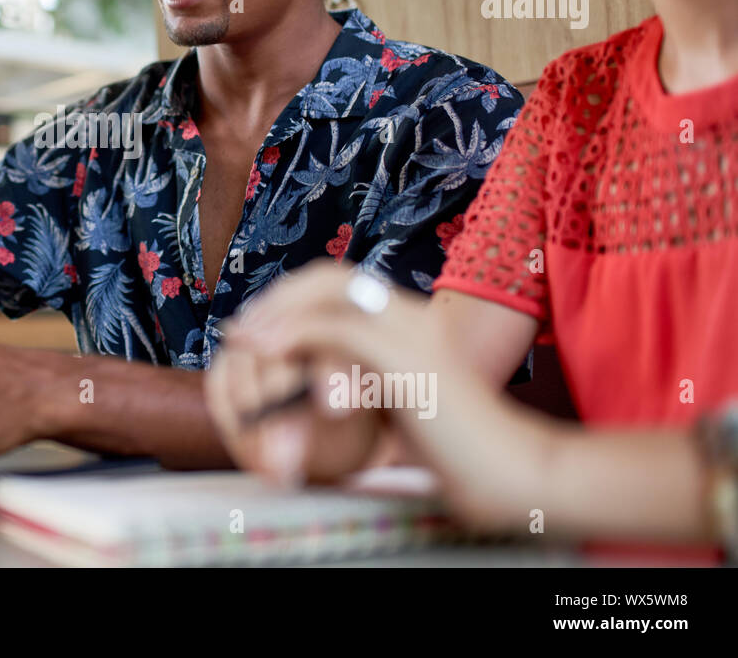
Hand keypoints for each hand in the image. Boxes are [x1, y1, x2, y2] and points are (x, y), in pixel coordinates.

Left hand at [207, 259, 442, 486]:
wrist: (509, 473)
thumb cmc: (459, 452)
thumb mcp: (401, 403)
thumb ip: (366, 379)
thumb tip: (318, 381)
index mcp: (415, 321)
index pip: (344, 283)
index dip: (294, 296)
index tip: (258, 323)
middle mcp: (415, 314)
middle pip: (331, 277)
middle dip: (279, 297)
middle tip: (241, 326)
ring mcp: (413, 330)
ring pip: (329, 292)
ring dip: (278, 312)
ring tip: (243, 338)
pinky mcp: (408, 358)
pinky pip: (336, 329)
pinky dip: (293, 334)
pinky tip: (264, 351)